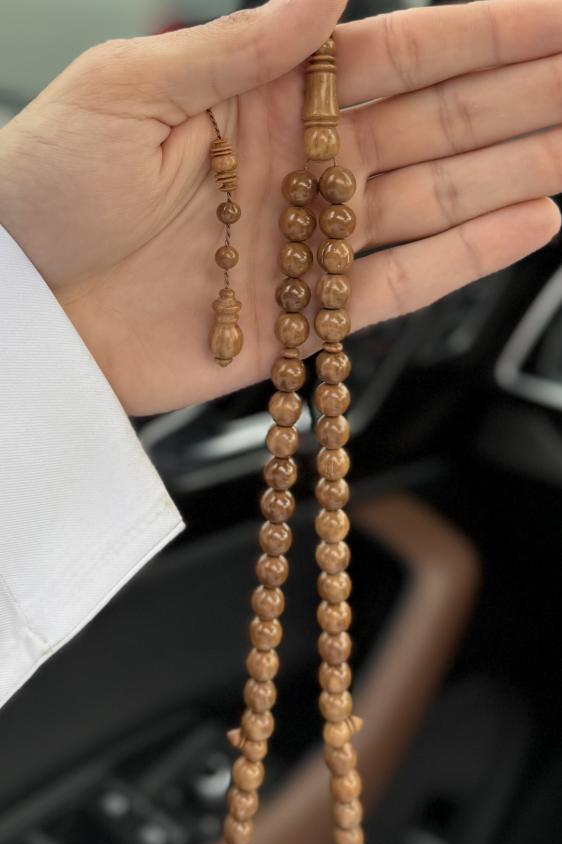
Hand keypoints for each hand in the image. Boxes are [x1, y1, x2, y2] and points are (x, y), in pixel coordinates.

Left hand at [0, 0, 560, 414]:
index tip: (555, 16)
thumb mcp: (126, 90)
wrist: (23, 308)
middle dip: (520, 96)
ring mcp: (307, 245)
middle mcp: (300, 169)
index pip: (397, 54)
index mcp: (263, 98)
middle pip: (436, 124)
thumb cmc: (46, 187)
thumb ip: (237, 45)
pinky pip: (400, 287)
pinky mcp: (302, 320)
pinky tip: (532, 222)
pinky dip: (467, 257)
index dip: (482, 33)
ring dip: (515, 171)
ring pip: (435, 202)